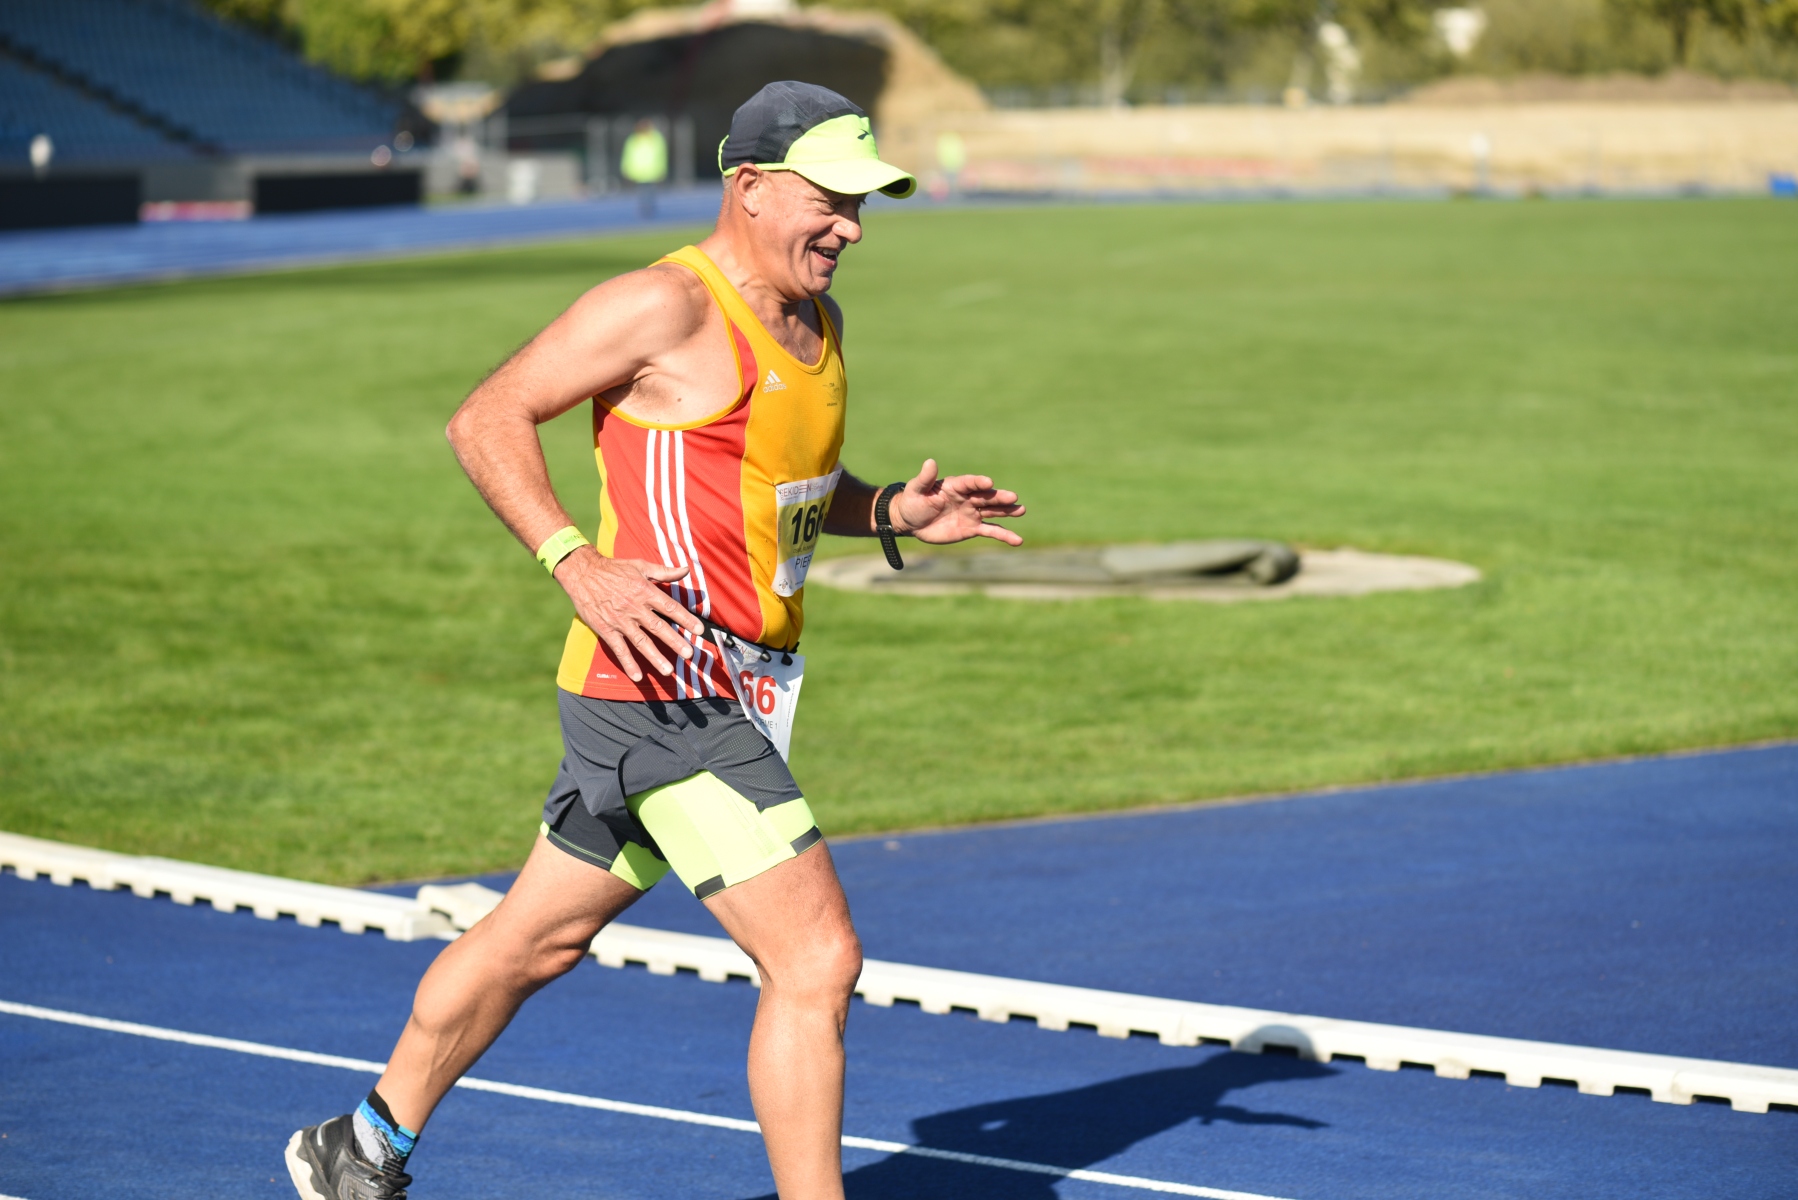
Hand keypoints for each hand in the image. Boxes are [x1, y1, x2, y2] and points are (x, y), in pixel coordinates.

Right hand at [554, 547, 705, 681]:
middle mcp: (635, 607)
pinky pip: (619, 648)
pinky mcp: (606, 629)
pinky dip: (627, 662)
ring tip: (668, 671)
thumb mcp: (641, 566)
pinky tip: (637, 675)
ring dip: (655, 657)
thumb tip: (686, 570)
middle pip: (658, 627)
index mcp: (645, 591)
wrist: (583, 573)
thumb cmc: (614, 568)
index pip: (670, 607)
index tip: (700, 630)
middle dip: (674, 641)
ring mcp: (620, 620)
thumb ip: (664, 572)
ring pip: (640, 641)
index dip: (686, 619)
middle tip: (689, 654)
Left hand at [890, 459, 1025, 546]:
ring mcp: (972, 513)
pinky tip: (1017, 540)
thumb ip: (925, 478)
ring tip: (1021, 510)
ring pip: (993, 512)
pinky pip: (991, 531)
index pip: (970, 483)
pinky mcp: (973, 528)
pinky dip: (1004, 535)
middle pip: (986, 497)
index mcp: (956, 486)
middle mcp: (968, 498)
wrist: (912, 522)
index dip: (978, 482)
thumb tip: (930, 462)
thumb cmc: (913, 501)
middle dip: (999, 497)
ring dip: (1007, 511)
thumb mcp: (916, 489)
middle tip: (1013, 497)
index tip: (988, 483)